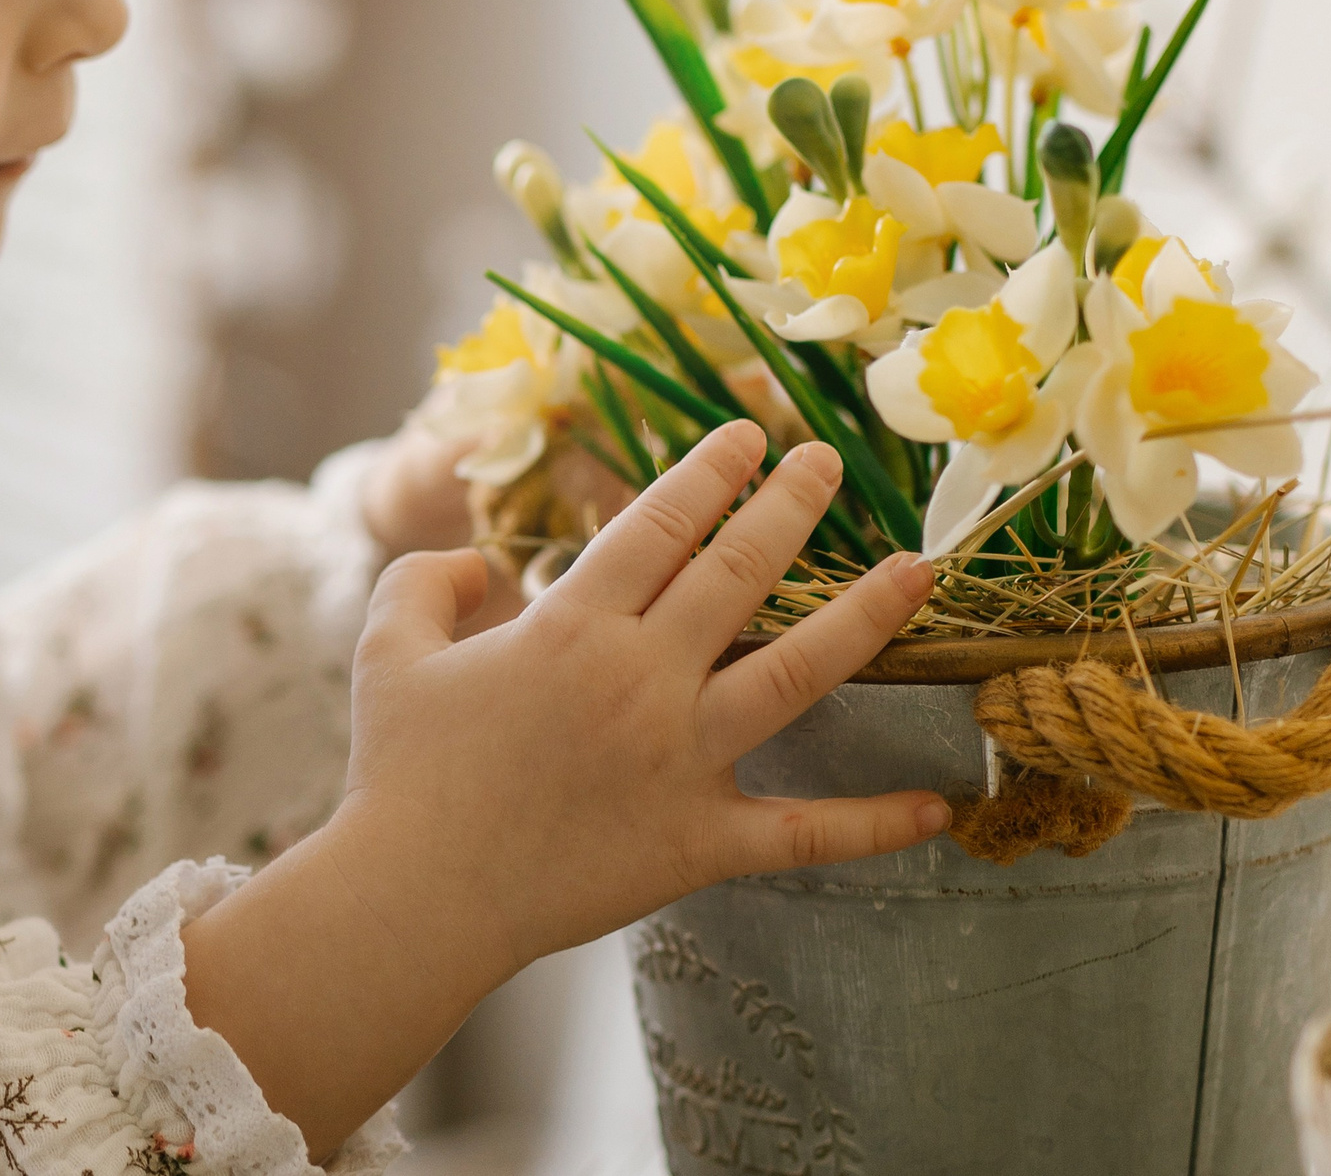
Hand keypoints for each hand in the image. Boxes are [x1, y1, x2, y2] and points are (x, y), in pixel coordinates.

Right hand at [337, 419, 944, 974]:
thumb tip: (478, 562)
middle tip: (829, 463)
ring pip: (798, 674)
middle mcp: (640, 679)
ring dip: (865, 615)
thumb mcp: (390, 649)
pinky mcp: (700, 841)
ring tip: (918, 570)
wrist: (417, 894)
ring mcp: (681, 761)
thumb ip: (427, 581)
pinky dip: (876, 824)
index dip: (708, 471)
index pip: (660, 524)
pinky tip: (940, 807)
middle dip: (792, 505)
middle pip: (739, 572)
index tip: (748, 435)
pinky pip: (806, 833)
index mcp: (570, 626)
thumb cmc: (399, 770)